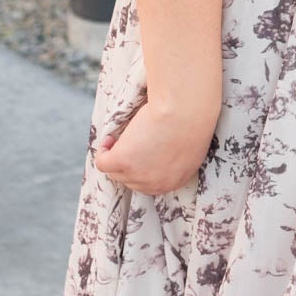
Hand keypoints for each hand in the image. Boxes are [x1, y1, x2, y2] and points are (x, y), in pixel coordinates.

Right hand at [92, 90, 218, 193]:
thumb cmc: (192, 117)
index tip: (142, 150)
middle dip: (129, 162)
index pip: (152, 183)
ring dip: (115, 156)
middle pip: (132, 180)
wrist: (185, 111)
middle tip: (131, 141)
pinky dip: (103, 151)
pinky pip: (103, 163)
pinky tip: (111, 138)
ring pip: (115, 172)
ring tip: (121, 138)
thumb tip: (159, 149)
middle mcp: (156, 184)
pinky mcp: (123, 161)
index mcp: (176, 180)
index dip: (143, 166)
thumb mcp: (191, 144)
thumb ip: (177, 155)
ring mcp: (138, 175)